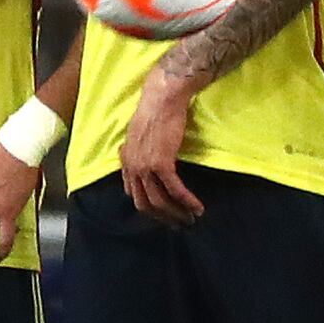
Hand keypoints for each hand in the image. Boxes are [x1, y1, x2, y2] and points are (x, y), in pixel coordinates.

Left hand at [115, 65, 205, 222]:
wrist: (162, 99)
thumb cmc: (154, 111)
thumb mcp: (138, 134)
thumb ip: (138, 151)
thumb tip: (144, 158)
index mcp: (126, 161)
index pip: (133, 194)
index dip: (148, 206)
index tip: (163, 213)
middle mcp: (132, 168)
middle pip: (145, 204)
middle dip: (162, 217)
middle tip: (178, 223)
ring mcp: (145, 167)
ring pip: (160, 201)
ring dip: (177, 213)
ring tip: (191, 218)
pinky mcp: (161, 164)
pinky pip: (175, 190)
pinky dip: (187, 201)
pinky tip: (197, 207)